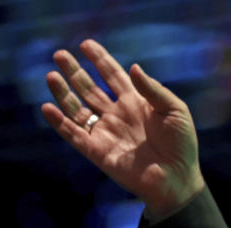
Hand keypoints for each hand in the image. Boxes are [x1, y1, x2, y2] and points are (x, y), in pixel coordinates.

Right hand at [41, 39, 204, 219]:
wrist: (178, 179)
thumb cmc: (182, 145)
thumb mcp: (175, 111)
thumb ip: (154, 90)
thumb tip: (133, 67)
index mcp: (136, 103)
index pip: (113, 76)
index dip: (100, 60)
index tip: (86, 44)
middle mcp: (117, 115)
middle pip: (89, 88)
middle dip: (74, 72)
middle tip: (59, 55)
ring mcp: (106, 133)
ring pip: (77, 109)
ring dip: (63, 93)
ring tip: (51, 75)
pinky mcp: (98, 152)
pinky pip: (75, 135)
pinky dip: (60, 123)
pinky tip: (48, 108)